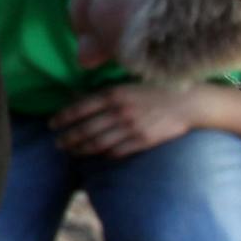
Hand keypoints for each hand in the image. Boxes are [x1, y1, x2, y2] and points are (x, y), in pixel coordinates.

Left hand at [51, 82, 203, 157]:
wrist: (188, 102)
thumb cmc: (156, 88)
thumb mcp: (128, 85)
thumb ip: (105, 93)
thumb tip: (78, 96)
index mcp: (115, 94)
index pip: (81, 108)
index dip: (64, 118)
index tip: (52, 124)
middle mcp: (120, 111)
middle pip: (87, 129)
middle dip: (69, 138)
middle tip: (57, 144)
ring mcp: (131, 128)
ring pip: (99, 143)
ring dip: (82, 149)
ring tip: (71, 151)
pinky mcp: (142, 141)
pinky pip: (117, 151)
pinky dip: (103, 154)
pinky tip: (95, 155)